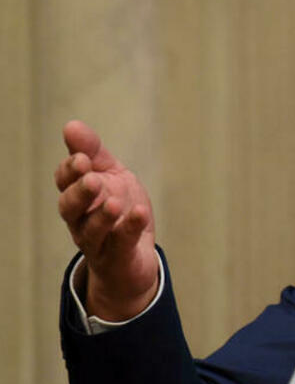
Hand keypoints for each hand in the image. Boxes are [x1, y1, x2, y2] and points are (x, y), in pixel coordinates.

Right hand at [55, 121, 158, 320]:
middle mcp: (80, 220)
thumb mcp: (110, 175)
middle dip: (80, 192)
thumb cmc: (119, 209)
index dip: (70, 170)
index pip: (65, 181)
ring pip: (90, 231)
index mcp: (78, 196)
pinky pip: (121, 244)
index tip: (82, 158)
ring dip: (102, 215)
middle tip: (93, 179)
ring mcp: (97, 242)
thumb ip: (93, 152)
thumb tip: (70, 125)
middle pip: (70, 208)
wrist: (133, 258)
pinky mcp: (117, 258)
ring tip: (115, 202)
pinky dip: (129, 229)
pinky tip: (140, 214)